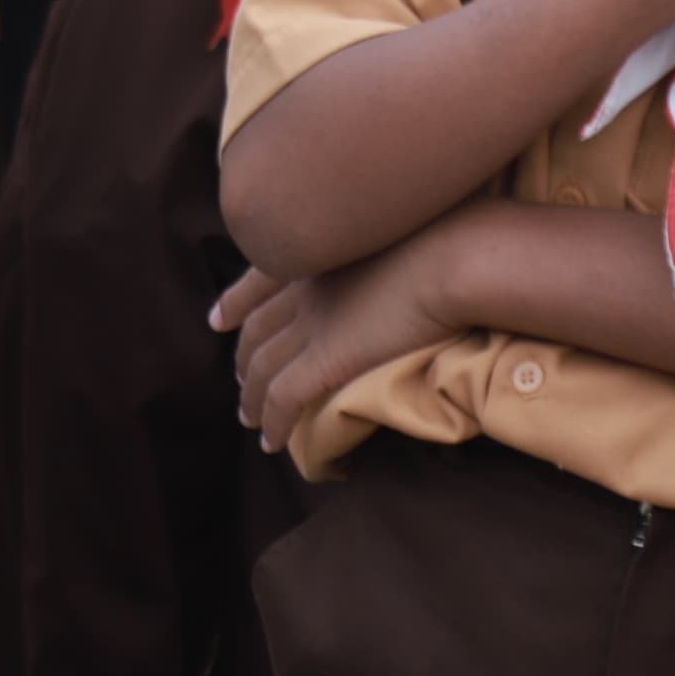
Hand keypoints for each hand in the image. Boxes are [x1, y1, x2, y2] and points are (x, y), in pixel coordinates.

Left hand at [215, 218, 468, 447]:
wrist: (455, 254)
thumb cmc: (449, 235)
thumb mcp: (398, 232)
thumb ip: (379, 251)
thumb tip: (391, 267)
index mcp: (318, 250)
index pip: (260, 279)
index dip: (236, 302)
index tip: (220, 317)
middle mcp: (305, 285)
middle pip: (257, 327)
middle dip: (242, 354)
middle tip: (239, 375)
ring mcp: (311, 322)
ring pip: (261, 366)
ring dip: (251, 396)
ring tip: (249, 416)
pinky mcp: (325, 359)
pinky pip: (283, 399)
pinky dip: (272, 422)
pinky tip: (271, 442)